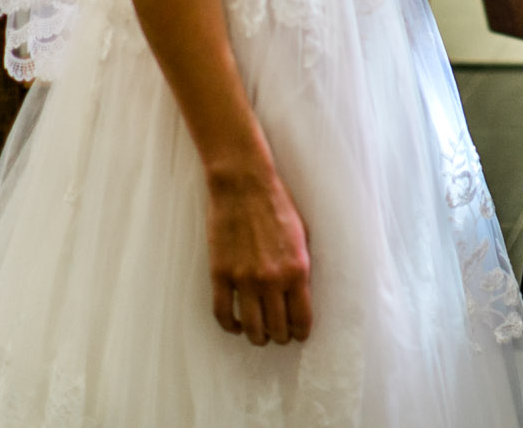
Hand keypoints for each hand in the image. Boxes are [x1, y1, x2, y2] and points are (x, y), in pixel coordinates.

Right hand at [206, 163, 313, 345]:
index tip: (299, 335)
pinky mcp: (220, 275)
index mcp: (297, 270)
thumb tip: (301, 294)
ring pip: (252, 327)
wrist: (244, 184)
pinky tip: (237, 326)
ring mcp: (243, 279)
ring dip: (257, 337)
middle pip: (277, 327)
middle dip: (281, 336)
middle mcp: (272, 280)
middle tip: (280, 336)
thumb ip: (301, 267)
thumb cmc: (277, 205)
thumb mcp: (302, 236)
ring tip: (260, 336)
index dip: (301, 332)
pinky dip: (230, 326)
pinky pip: (223, 313)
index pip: (301, 317)